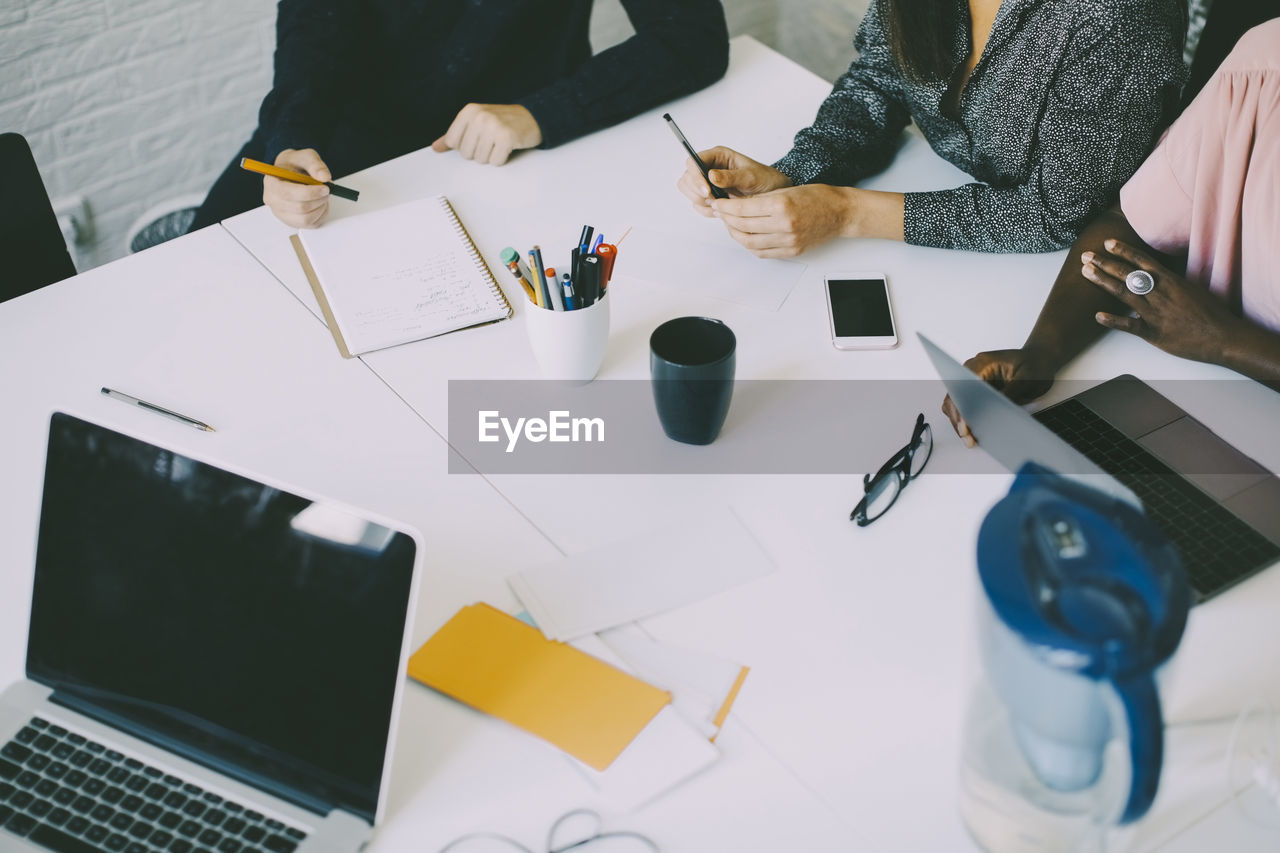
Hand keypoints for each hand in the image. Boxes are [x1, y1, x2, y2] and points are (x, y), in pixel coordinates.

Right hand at [263, 148, 330, 227]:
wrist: (291, 171)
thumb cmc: (296, 164)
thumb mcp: (306, 156)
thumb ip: (315, 164)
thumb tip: (324, 177)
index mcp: (271, 183)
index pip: (288, 194)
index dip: (310, 193)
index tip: (325, 188)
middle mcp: (273, 201)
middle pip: (300, 208)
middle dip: (319, 200)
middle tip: (327, 190)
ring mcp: (281, 213)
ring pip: (306, 219)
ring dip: (321, 208)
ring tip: (323, 196)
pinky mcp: (292, 222)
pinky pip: (310, 224)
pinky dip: (321, 214)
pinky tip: (320, 203)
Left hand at [431, 103, 541, 164]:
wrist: (532, 117)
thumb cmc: (502, 122)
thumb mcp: (475, 123)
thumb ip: (454, 135)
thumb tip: (436, 148)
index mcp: (469, 111)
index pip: (453, 142)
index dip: (465, 146)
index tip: (478, 137)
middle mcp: (480, 116)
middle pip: (466, 154)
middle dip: (479, 152)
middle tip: (491, 140)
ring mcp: (493, 126)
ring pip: (481, 160)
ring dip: (491, 156)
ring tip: (499, 143)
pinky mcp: (507, 138)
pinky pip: (496, 162)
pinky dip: (502, 159)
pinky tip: (508, 147)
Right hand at [676, 146, 790, 216]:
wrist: (771, 193)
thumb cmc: (764, 179)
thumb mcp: (750, 177)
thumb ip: (730, 177)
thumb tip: (711, 176)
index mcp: (718, 156)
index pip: (693, 162)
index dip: (696, 176)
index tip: (707, 191)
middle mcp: (709, 167)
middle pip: (687, 178)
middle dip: (697, 192)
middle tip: (715, 200)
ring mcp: (707, 182)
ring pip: (689, 192)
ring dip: (701, 202)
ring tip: (721, 205)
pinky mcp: (709, 196)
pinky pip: (697, 204)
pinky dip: (706, 210)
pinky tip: (721, 210)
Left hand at [709, 183, 853, 257]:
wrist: (840, 213)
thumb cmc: (817, 197)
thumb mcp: (786, 190)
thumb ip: (761, 199)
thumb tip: (735, 204)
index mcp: (782, 205)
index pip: (743, 208)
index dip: (726, 207)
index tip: (719, 203)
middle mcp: (784, 225)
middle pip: (743, 226)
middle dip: (727, 219)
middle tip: (721, 213)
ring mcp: (788, 241)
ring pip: (749, 242)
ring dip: (736, 234)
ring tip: (731, 225)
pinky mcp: (791, 251)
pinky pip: (762, 252)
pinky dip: (749, 245)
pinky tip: (745, 236)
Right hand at [941, 349, 1056, 446]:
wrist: (1040, 360)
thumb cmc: (1034, 364)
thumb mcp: (1027, 379)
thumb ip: (1010, 393)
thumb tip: (995, 412)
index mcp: (982, 363)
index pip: (962, 387)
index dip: (960, 408)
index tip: (964, 425)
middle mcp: (973, 371)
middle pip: (954, 397)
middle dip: (959, 419)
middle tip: (967, 438)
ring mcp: (973, 381)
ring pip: (956, 404)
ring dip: (960, 422)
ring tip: (969, 440)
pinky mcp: (977, 391)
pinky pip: (965, 407)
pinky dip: (967, 420)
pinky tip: (974, 432)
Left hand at [1082, 240, 1244, 363]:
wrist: (1224, 337)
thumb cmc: (1210, 313)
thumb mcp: (1191, 289)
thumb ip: (1171, 282)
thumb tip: (1157, 273)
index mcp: (1171, 281)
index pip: (1143, 261)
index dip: (1124, 251)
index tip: (1107, 243)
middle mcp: (1161, 294)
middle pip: (1128, 274)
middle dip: (1105, 263)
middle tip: (1086, 255)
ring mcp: (1156, 313)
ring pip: (1125, 294)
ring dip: (1103, 282)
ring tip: (1086, 272)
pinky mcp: (1154, 333)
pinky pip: (1130, 326)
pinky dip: (1114, 321)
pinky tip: (1097, 315)